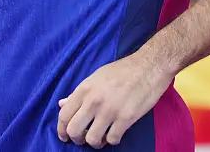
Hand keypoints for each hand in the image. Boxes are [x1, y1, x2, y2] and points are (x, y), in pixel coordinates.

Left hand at [57, 51, 173, 147]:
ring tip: (101, 137)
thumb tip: (62, 103)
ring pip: (92, 139)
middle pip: (74, 130)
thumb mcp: (96, 78)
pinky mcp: (126, 118)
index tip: (65, 136)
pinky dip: (112, 140)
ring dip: (95, 142)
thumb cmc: (121, 71)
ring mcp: (110, 110)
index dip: (61, 130)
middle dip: (77, 139)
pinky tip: (115, 133)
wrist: (148, 67)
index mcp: (84, 89)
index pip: (64, 115)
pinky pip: (112, 139)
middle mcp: (94, 100)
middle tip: (83, 138)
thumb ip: (78, 93)